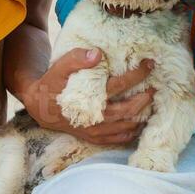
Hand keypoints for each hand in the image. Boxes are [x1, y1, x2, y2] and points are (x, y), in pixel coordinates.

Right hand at [19, 47, 155, 145]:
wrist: (39, 108)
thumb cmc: (50, 85)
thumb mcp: (58, 69)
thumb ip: (76, 60)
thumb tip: (97, 54)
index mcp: (88, 100)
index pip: (118, 86)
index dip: (136, 75)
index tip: (149, 64)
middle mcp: (95, 118)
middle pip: (128, 109)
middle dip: (145, 97)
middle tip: (155, 86)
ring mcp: (95, 131)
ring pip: (126, 126)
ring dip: (142, 115)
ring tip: (152, 103)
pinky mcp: (94, 138)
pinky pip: (118, 139)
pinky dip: (132, 132)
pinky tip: (139, 122)